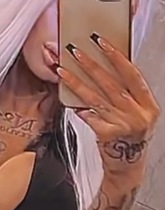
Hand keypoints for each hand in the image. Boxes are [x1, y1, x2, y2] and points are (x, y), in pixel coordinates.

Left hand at [57, 34, 159, 180]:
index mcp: (148, 105)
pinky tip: (68, 101)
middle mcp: (138, 114)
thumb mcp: (133, 114)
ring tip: (61, 69)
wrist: (125, 168)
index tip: (102, 42)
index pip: (132, 74)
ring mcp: (124, 125)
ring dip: (76, 81)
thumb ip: (123, 95)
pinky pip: (89, 116)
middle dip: (90, 65)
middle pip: (110, 83)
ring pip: (95, 98)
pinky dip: (79, 108)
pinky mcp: (108, 134)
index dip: (117, 57)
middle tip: (75, 50)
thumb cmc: (127, 136)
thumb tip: (98, 68)